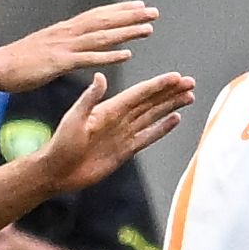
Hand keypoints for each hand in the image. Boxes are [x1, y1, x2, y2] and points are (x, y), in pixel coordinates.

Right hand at [0, 0, 160, 92]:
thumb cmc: (20, 61)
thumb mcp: (46, 48)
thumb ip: (64, 45)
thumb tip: (75, 45)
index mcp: (65, 29)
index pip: (98, 15)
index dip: (120, 10)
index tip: (139, 5)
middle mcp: (67, 33)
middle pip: (105, 21)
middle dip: (130, 16)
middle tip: (153, 12)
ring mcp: (64, 46)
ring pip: (102, 37)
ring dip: (126, 32)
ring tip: (148, 30)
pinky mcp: (59, 62)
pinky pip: (88, 58)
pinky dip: (109, 56)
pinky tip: (127, 55)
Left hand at [24, 71, 196, 194]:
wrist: (57, 172)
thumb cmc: (61, 144)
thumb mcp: (74, 118)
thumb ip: (89, 98)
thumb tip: (100, 77)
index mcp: (109, 109)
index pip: (140, 94)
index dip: (158, 85)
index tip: (176, 77)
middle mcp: (119, 119)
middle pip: (151, 102)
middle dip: (171, 92)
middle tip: (190, 82)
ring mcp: (124, 134)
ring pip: (153, 116)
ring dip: (170, 105)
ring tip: (189, 96)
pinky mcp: (125, 150)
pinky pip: (148, 136)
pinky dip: (162, 127)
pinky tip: (175, 119)